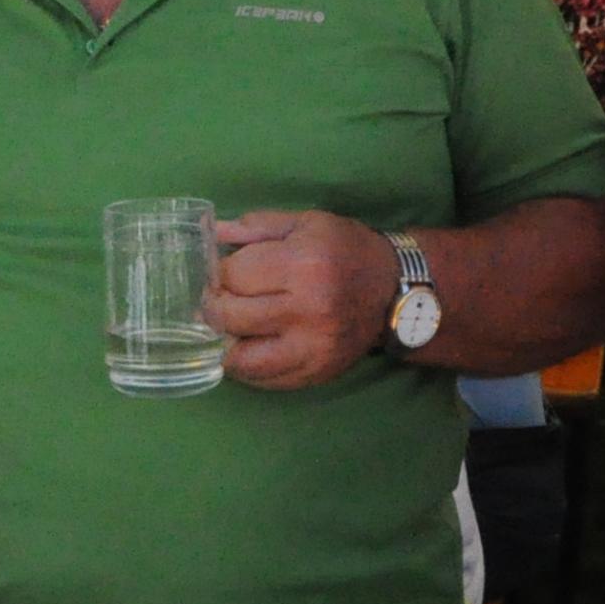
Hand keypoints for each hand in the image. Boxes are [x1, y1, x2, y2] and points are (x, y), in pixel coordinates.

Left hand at [204, 211, 394, 388]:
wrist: (395, 290)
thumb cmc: (346, 250)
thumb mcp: (305, 223)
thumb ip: (254, 228)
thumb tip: (209, 234)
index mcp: (303, 264)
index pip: (233, 276)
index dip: (220, 275)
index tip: (223, 274)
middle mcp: (308, 310)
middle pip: (230, 317)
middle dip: (215, 307)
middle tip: (220, 300)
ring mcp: (313, 347)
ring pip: (242, 359)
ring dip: (226, 344)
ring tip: (231, 328)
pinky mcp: (318, 372)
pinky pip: (266, 380)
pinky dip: (249, 368)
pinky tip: (251, 347)